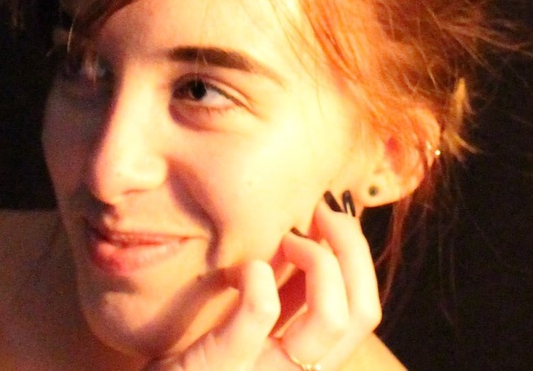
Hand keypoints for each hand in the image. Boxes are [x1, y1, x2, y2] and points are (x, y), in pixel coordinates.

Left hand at [146, 196, 381, 369]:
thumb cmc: (201, 352)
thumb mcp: (252, 321)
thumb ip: (286, 294)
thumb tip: (312, 233)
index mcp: (309, 355)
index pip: (365, 308)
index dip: (356, 253)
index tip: (328, 214)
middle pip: (362, 310)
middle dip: (350, 245)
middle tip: (320, 210)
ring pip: (331, 316)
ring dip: (318, 260)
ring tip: (287, 238)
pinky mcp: (224, 368)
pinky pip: (261, 311)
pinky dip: (259, 276)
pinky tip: (246, 267)